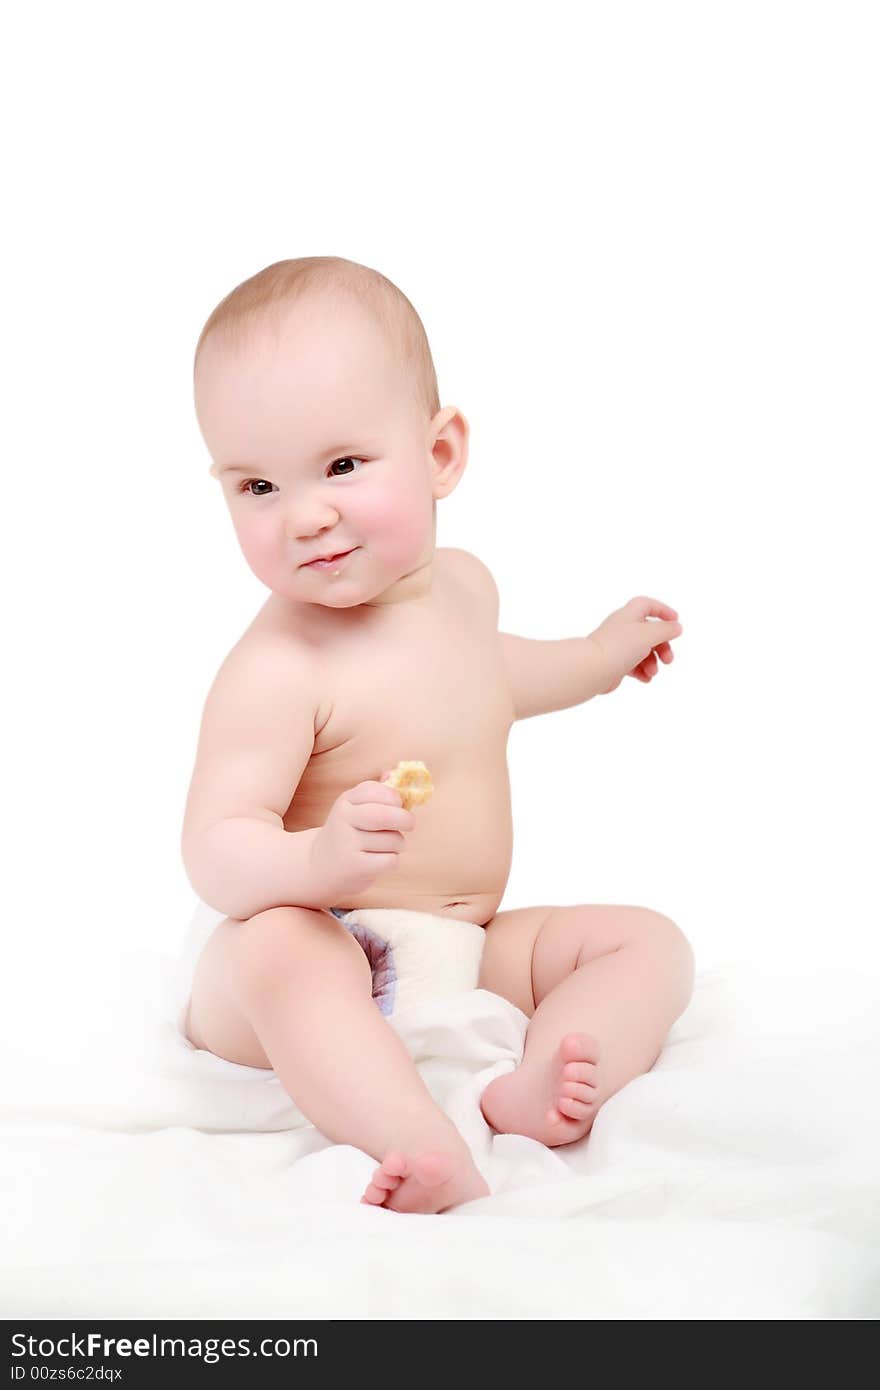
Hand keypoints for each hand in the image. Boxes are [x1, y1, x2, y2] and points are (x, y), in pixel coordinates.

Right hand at [307, 778, 415, 901]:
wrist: (318, 866)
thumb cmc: (348, 834)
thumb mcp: (355, 809)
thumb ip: (375, 792)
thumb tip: (394, 772)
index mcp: (346, 801)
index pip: (374, 790)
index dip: (393, 796)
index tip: (399, 803)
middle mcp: (343, 819)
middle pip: (383, 815)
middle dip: (405, 819)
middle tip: (410, 824)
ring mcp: (347, 843)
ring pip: (392, 840)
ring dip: (399, 844)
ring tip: (388, 847)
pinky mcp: (353, 866)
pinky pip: (389, 860)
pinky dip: (391, 861)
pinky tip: (379, 860)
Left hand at [588, 596, 682, 694]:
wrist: (592, 668)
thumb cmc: (620, 646)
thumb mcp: (649, 634)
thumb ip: (666, 630)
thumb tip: (677, 627)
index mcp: (629, 615)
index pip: (646, 605)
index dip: (662, 611)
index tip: (675, 621)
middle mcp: (622, 628)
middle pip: (649, 633)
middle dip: (662, 646)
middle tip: (669, 660)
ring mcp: (617, 646)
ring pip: (642, 651)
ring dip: (653, 662)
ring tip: (653, 672)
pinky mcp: (613, 663)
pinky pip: (633, 665)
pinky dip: (642, 671)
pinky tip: (646, 679)